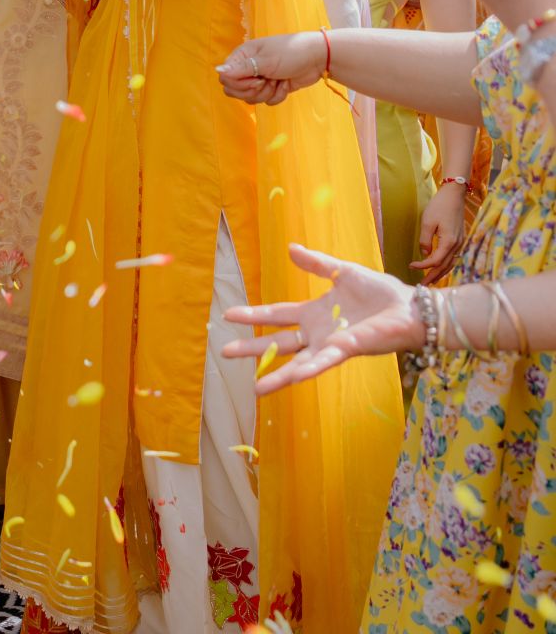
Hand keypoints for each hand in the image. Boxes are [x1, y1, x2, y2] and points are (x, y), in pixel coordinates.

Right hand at [215, 32, 325, 105]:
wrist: (319, 58)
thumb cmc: (292, 52)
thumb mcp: (265, 61)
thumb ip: (240, 69)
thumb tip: (217, 70)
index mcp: (242, 57)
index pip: (225, 78)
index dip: (238, 84)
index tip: (256, 79)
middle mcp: (248, 68)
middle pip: (235, 91)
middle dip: (252, 91)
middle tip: (266, 82)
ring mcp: (260, 79)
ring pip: (251, 98)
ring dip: (267, 93)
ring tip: (278, 81)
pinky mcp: (272, 88)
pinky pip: (266, 101)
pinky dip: (277, 96)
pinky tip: (285, 85)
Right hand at [221, 242, 419, 395]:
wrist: (411, 307)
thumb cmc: (381, 292)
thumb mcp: (343, 272)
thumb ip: (317, 263)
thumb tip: (290, 247)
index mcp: (314, 313)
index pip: (277, 314)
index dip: (253, 314)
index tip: (228, 315)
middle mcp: (317, 332)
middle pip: (278, 342)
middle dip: (252, 347)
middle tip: (224, 352)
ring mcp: (330, 344)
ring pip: (296, 361)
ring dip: (277, 375)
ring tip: (255, 388)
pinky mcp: (347, 350)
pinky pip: (324, 362)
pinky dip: (309, 370)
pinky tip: (295, 377)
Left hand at [412, 182, 468, 282]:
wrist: (454, 196)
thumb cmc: (439, 206)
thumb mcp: (428, 222)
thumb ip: (425, 240)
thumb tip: (425, 254)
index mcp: (449, 241)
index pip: (435, 260)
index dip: (423, 266)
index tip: (411, 266)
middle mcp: (457, 245)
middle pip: (445, 266)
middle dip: (433, 276)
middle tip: (422, 285)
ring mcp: (461, 243)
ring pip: (451, 264)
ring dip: (441, 273)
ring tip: (431, 281)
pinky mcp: (460, 240)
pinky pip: (454, 258)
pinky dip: (447, 266)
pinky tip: (440, 269)